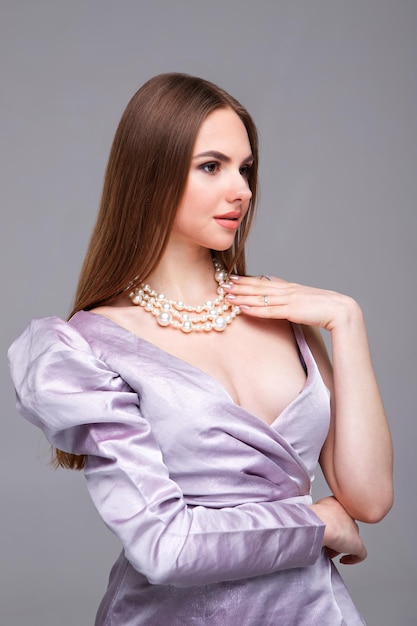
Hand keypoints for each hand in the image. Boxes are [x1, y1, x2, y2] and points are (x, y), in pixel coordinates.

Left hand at [223, 275, 358, 331]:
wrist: (342, 311)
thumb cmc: (324, 310)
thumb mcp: (305, 303)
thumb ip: (291, 303)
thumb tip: (280, 305)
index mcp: (290, 288)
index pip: (265, 282)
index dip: (247, 280)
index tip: (233, 278)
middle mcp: (287, 291)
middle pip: (259, 287)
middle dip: (239, 286)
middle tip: (222, 283)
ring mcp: (289, 300)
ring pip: (260, 298)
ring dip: (242, 296)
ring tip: (226, 295)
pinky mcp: (291, 311)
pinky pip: (268, 310)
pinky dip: (254, 309)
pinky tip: (241, 308)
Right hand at [310, 496, 366, 564]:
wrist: (322, 523)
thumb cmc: (315, 516)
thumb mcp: (314, 509)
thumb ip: (317, 514)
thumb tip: (312, 522)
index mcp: (338, 503)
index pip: (337, 514)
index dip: (330, 524)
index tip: (324, 529)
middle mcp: (348, 515)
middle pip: (343, 526)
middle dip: (335, 535)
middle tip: (324, 541)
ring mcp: (354, 529)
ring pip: (349, 539)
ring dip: (339, 547)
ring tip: (328, 551)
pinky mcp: (358, 545)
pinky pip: (360, 554)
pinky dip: (352, 559)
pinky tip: (344, 560)